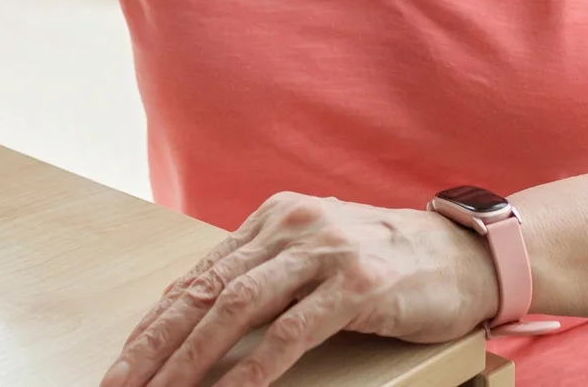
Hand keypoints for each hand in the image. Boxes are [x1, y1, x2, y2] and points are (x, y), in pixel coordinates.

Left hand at [102, 192, 498, 386]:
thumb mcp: (318, 254)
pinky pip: (293, 332)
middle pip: (207, 290)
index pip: (201, 274)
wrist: (467, 255)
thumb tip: (198, 312)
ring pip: (238, 308)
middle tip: (120, 382)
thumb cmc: (389, 261)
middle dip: (156, 342)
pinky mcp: (359, 285)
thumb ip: (265, 273)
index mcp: (276, 218)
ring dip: (192, 359)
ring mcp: (326, 253)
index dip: (157, 321)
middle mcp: (294, 227)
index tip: (125, 360)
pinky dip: (255, 368)